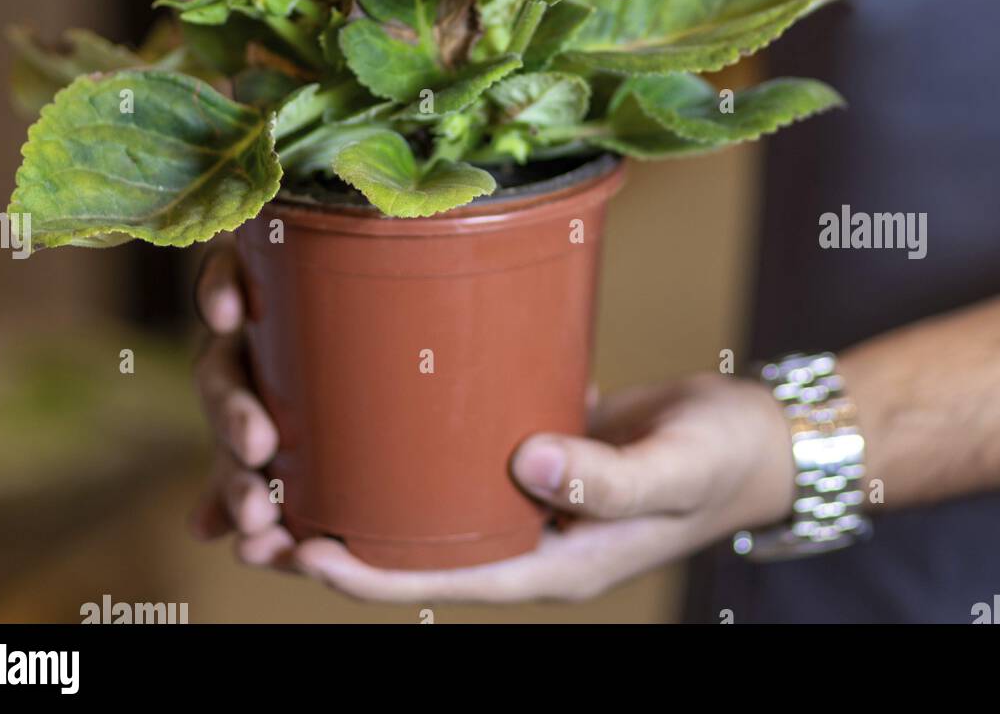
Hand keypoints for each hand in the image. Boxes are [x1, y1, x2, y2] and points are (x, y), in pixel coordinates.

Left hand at [191, 240, 795, 602]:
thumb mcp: (674, 467)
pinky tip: (355, 420)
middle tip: (247, 515)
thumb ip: (609, 475)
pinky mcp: (523, 450)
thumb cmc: (720, 457)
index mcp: (552, 560)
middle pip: (409, 549)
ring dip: (348, 494)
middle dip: (328, 541)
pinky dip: (396, 448)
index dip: (366, 572)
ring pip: (415, 506)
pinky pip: (446, 459)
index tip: (300, 548)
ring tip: (269, 475)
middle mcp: (523, 534)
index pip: (440, 578)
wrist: (752, 436)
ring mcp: (521, 495)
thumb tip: (529, 463)